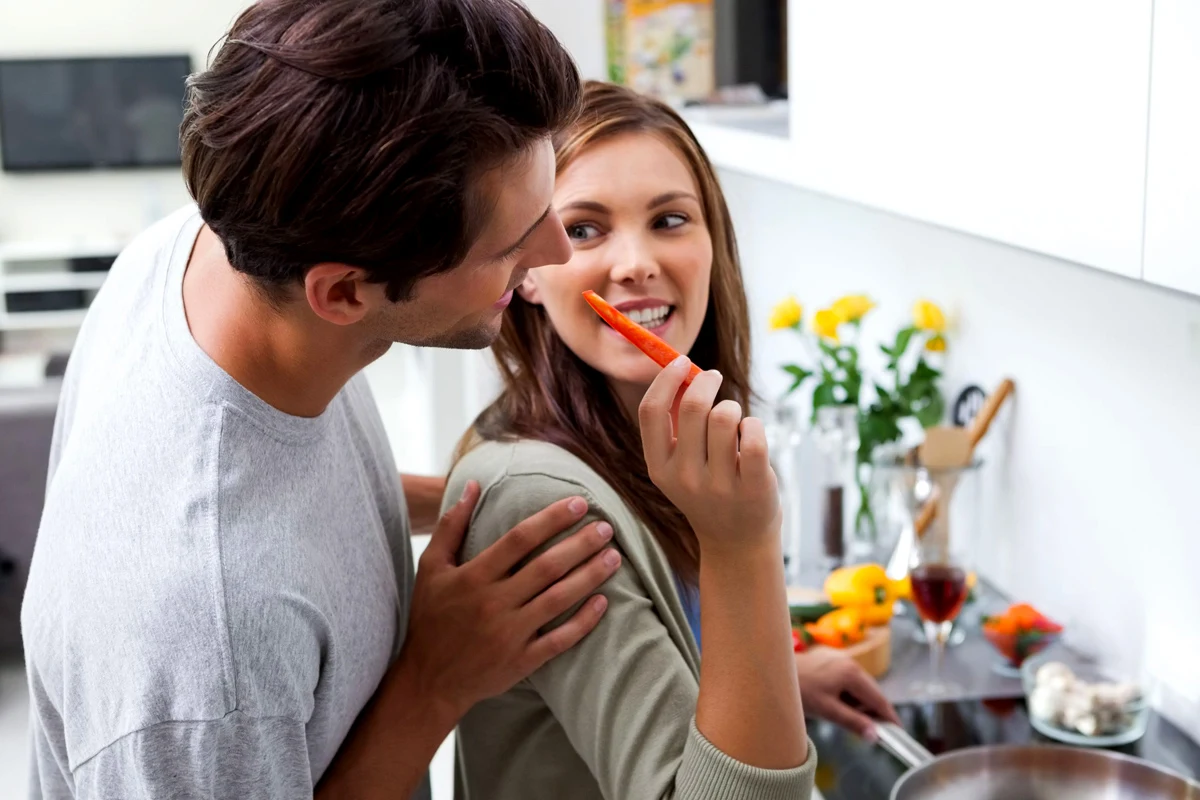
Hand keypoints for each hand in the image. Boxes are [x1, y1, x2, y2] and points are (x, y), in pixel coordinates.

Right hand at [397, 481, 620, 717]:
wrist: (427, 680)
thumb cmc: (430, 617)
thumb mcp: (430, 567)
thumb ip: (452, 525)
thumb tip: (472, 484)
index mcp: (474, 576)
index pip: (520, 539)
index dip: (552, 519)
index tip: (579, 504)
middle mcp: (493, 603)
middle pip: (547, 567)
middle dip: (581, 544)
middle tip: (607, 527)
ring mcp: (509, 634)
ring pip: (558, 599)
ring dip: (590, 576)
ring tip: (614, 557)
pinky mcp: (522, 661)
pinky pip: (559, 640)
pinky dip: (583, 621)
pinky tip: (603, 602)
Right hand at [639, 356, 780, 550]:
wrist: (737, 542)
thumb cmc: (709, 488)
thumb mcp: (681, 464)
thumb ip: (678, 423)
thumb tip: (682, 369)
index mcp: (659, 468)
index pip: (651, 411)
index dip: (666, 379)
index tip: (682, 361)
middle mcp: (685, 478)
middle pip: (694, 407)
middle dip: (707, 382)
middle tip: (715, 378)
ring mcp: (720, 486)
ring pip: (727, 416)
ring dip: (733, 408)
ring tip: (736, 423)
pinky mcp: (754, 487)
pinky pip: (755, 433)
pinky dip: (755, 425)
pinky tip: (751, 436)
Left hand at [794, 649, 899, 739]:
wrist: (773, 671)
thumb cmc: (798, 690)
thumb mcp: (827, 710)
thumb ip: (853, 722)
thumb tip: (874, 735)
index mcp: (852, 673)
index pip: (878, 698)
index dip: (889, 716)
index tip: (897, 731)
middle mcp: (849, 662)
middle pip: (870, 691)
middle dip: (872, 711)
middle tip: (869, 730)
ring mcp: (839, 659)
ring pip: (858, 686)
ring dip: (857, 703)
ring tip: (843, 715)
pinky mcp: (830, 660)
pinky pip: (847, 679)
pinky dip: (847, 694)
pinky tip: (835, 703)